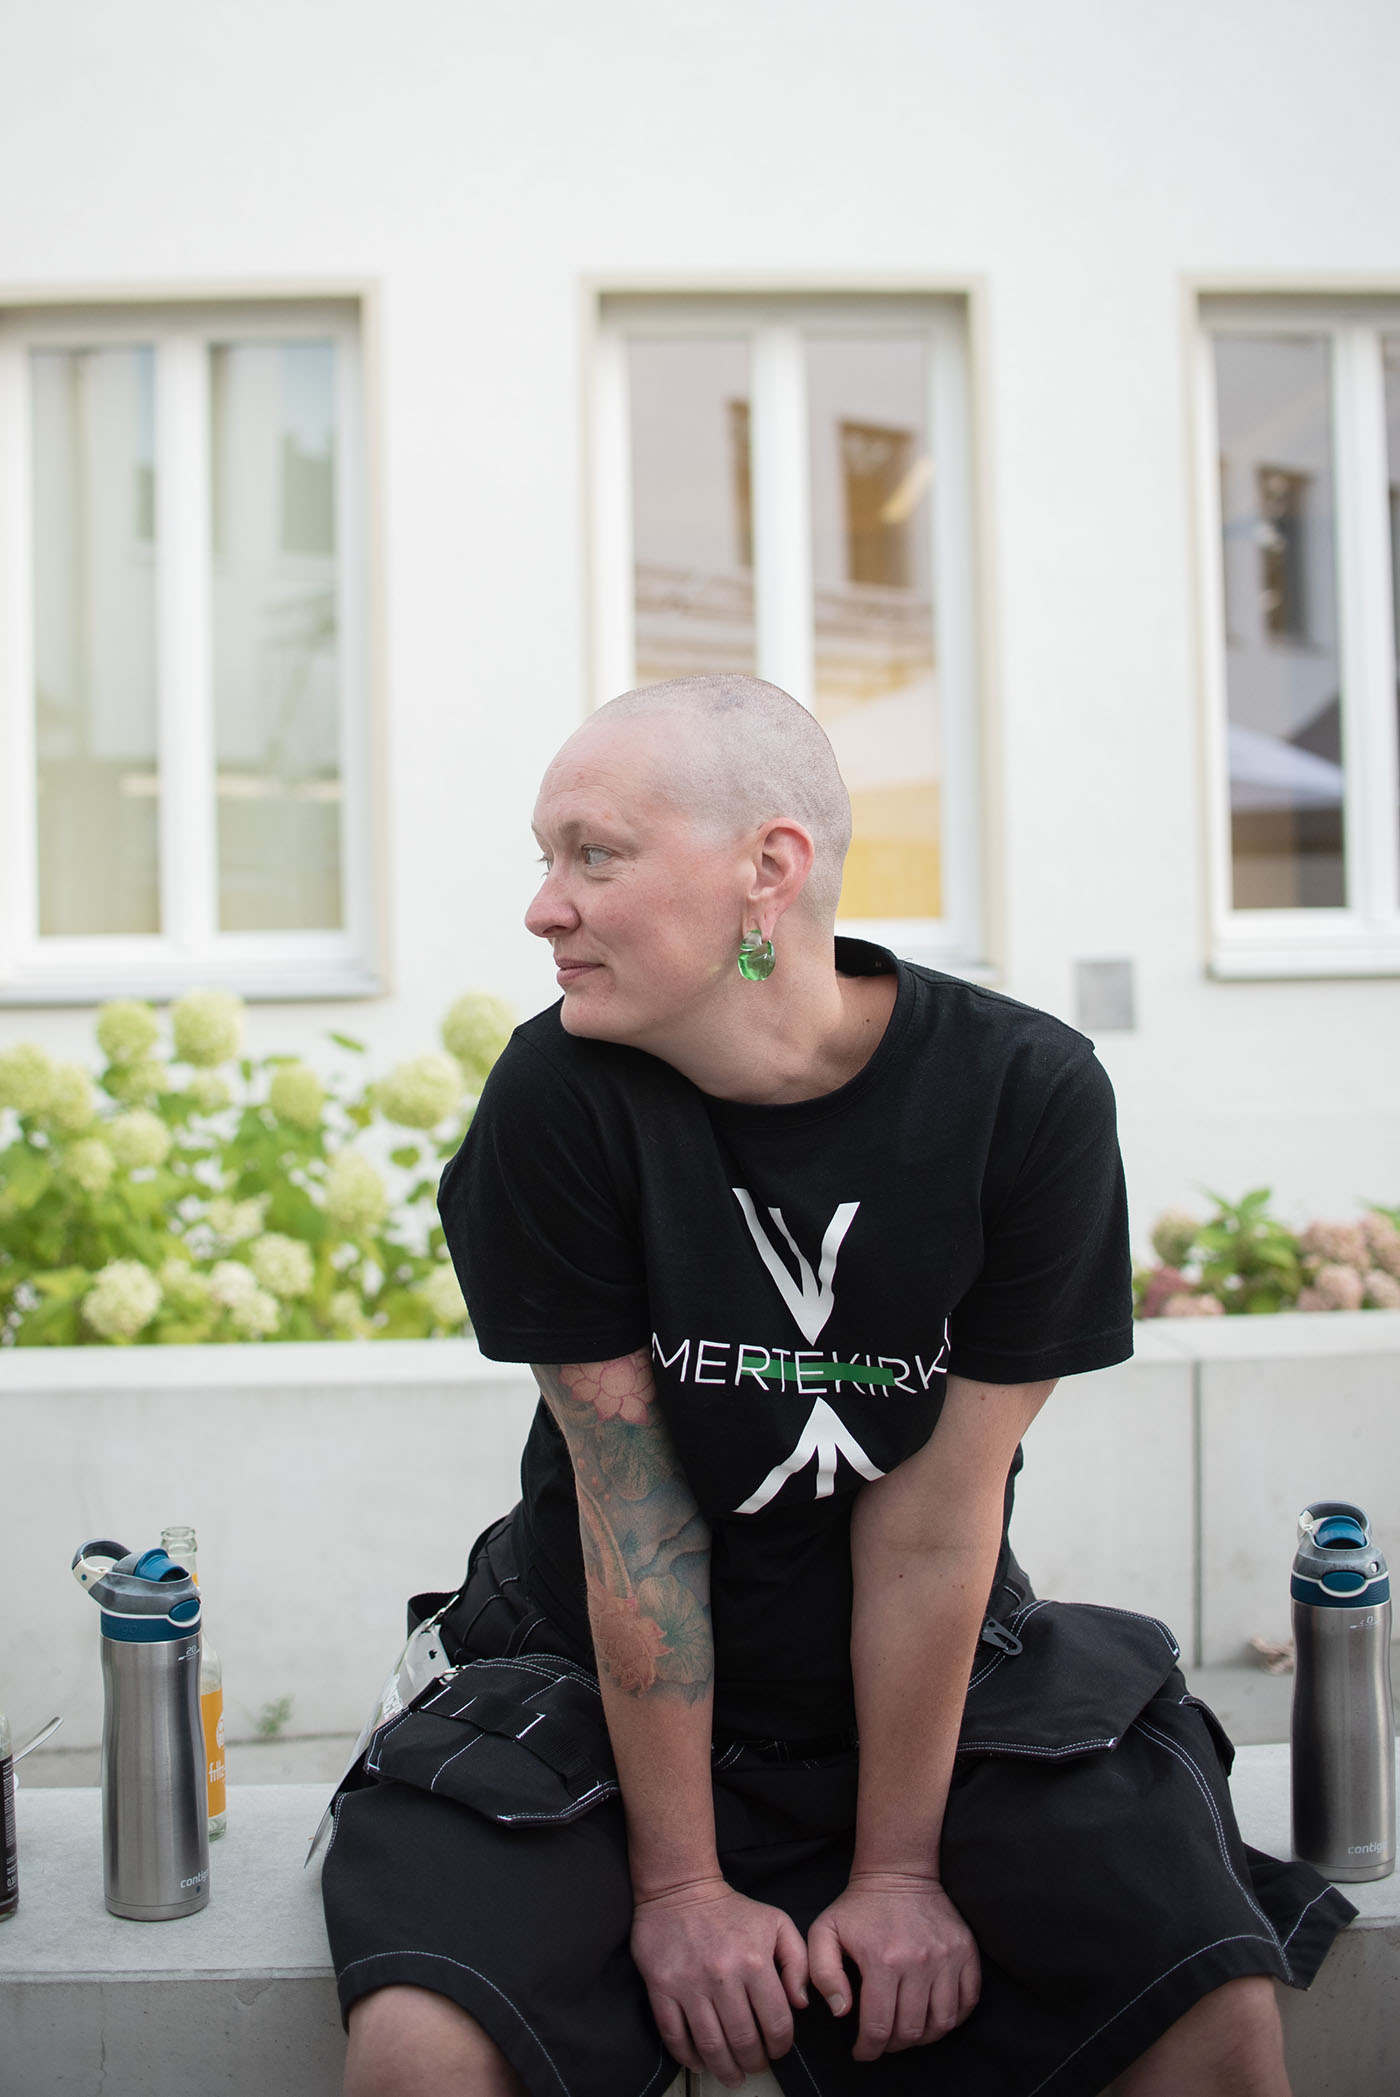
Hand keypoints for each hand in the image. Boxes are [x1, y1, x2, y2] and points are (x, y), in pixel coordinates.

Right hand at [631, 1877, 809, 2089]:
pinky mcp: (661, 1987)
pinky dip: (688, 2057)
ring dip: (724, 2069)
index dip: (781, 2046)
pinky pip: (674, 2035)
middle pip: (744, 2041)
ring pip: (710, 2045)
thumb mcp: (777, 1924)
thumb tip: (801, 2004)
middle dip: (754, 2063)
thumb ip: (798, 1962)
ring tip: (732, 2075)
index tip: (778, 2050)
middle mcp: (723, 1976)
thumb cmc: (734, 1910)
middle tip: (755, 2066)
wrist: (681, 1889)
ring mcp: (690, 1984)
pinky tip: (699, 2062)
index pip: (776, 2023)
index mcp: (755, 1962)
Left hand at [807, 1870, 979, 2061]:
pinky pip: (968, 2001)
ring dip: (923, 2037)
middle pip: (911, 2031)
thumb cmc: (858, 1907)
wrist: (898, 1871)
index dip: (868, 2049)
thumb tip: (842, 2012)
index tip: (861, 2051)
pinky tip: (934, 2015)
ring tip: (907, 2031)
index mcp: (883, 1960)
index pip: (879, 2027)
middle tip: (882, 2040)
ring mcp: (947, 1957)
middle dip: (893, 2045)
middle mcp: (919, 1962)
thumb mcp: (824, 1932)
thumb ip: (823, 1974)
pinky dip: (953, 2018)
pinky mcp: (966, 1951)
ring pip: (942, 2023)